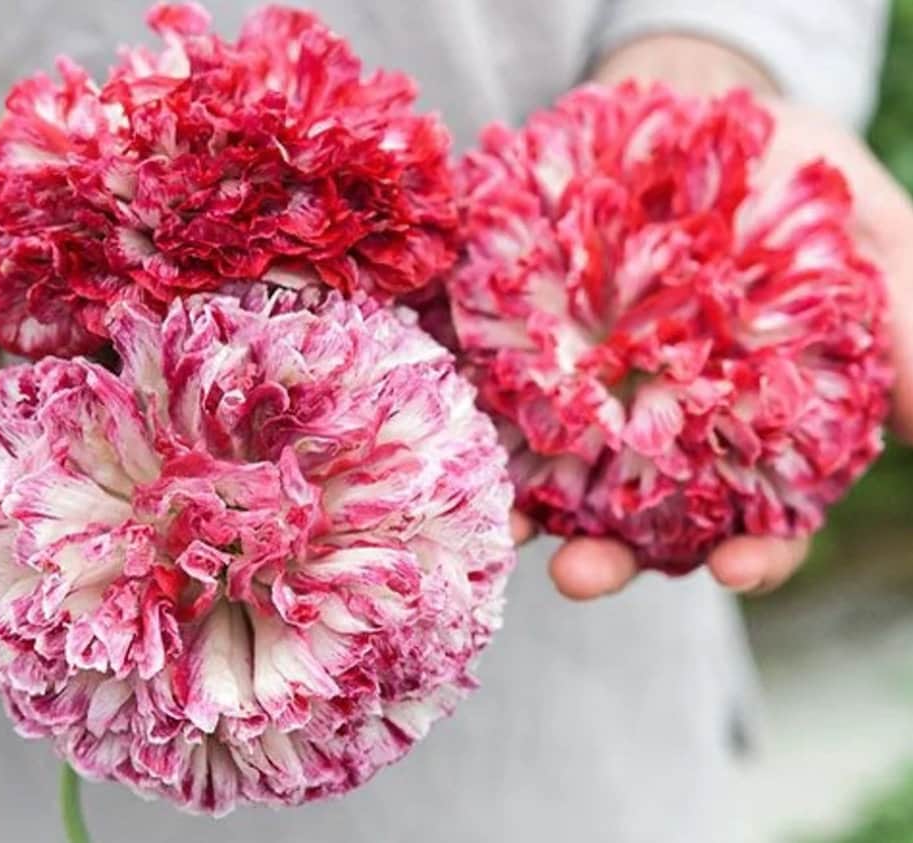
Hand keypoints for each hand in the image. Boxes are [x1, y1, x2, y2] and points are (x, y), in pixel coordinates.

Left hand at [530, 35, 912, 598]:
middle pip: (641, 524)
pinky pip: (496, 406)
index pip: (764, 520)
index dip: (759, 555)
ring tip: (507, 526)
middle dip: (612, 559)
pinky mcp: (524, 356)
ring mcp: (587, 399)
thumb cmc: (788, 178)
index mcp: (753, 428)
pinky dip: (479, 430)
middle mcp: (665, 433)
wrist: (687, 112)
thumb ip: (899, 319)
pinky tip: (462, 443)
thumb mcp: (865, 232)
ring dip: (530, 514)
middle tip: (581, 574)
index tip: (739, 570)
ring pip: (557, 482)